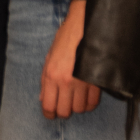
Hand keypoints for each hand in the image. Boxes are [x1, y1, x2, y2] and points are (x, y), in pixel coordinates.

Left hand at [39, 0, 101, 118]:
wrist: (84, 25)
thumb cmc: (65, 39)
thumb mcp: (49, 57)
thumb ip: (45, 80)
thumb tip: (43, 99)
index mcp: (50, 75)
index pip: (48, 106)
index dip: (50, 114)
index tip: (52, 114)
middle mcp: (65, 81)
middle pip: (64, 112)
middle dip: (64, 111)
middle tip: (66, 104)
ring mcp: (82, 82)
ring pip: (80, 109)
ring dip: (78, 106)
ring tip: (78, 97)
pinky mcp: (97, 81)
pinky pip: (93, 103)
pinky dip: (90, 103)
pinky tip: (88, 95)